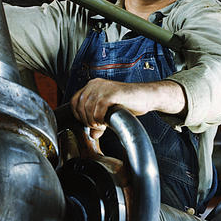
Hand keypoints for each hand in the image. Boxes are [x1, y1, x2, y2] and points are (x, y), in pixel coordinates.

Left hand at [69, 78, 185, 138]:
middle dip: (86, 120)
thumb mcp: (109, 112)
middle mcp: (95, 84)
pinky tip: (106, 121)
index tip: (87, 123)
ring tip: (102, 124)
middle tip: (97, 126)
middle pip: (80, 106)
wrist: (146, 96)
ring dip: (93, 121)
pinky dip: (100, 119)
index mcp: (92, 85)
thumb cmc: (128, 102)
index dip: (78, 115)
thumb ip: (98, 120)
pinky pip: (98, 110)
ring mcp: (103, 88)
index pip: (74, 101)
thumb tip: (92, 135)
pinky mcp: (112, 94)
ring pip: (88, 109)